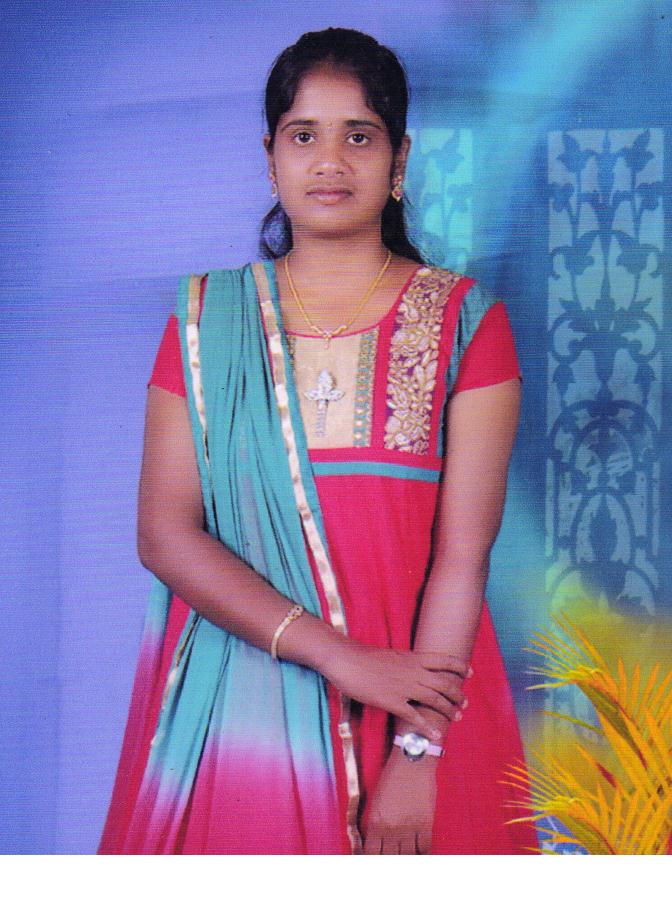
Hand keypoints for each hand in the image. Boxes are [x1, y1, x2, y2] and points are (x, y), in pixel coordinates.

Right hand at [322, 642, 467, 736]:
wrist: (346, 659)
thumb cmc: (364, 656)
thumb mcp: (391, 655)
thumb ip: (405, 663)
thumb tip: (413, 668)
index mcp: (413, 658)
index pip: (444, 660)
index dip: (459, 666)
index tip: (469, 673)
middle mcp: (413, 671)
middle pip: (444, 683)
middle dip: (457, 694)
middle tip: (464, 703)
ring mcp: (404, 687)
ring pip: (435, 700)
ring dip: (448, 710)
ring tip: (456, 717)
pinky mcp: (391, 701)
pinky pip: (415, 716)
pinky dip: (428, 726)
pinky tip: (436, 734)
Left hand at [363, 750, 436, 853]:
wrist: (412, 762)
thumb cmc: (392, 776)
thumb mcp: (376, 800)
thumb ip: (376, 822)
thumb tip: (376, 841)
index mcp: (375, 822)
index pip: (371, 854)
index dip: (372, 862)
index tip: (375, 863)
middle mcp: (391, 829)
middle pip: (389, 859)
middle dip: (389, 863)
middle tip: (392, 861)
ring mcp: (409, 828)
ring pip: (407, 858)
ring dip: (406, 860)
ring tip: (405, 859)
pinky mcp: (425, 824)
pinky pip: (424, 850)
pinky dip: (422, 855)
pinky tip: (420, 856)